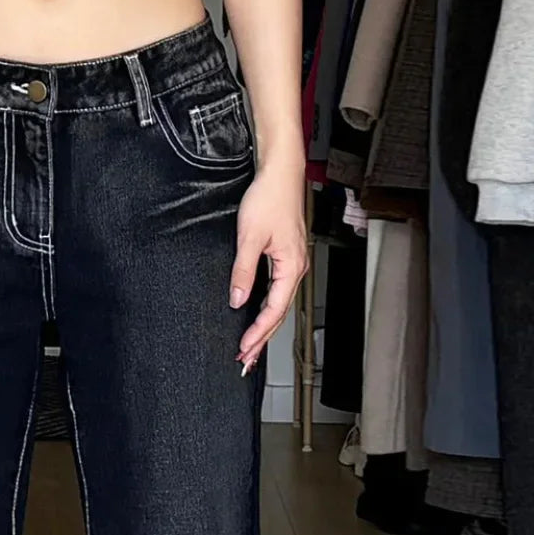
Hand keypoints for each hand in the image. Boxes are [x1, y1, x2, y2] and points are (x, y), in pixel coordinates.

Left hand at [229, 154, 307, 373]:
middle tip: (246, 361)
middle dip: (262, 340)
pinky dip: (266, 311)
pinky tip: (257, 319)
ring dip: (264, 328)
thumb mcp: (249, 237)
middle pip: (279, 314)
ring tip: (251, 348)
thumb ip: (243, 271)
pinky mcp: (286, 259)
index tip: (244, 349)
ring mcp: (292, 265)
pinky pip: (277, 293)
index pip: (273, 310)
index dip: (258, 333)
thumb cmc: (269, 197)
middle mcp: (295, 269)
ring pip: (278, 306)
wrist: (280, 173)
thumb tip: (237, 300)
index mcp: (291, 267)